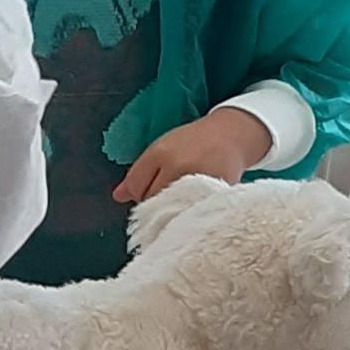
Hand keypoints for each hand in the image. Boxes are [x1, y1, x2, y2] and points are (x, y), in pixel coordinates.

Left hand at [114, 107, 274, 202]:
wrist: (231, 136)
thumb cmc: (193, 142)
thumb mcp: (162, 149)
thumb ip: (139, 173)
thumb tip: (118, 196)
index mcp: (161, 153)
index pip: (136, 188)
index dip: (139, 193)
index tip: (150, 190)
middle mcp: (177, 167)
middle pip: (151, 202)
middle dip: (154, 204)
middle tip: (168, 196)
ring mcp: (197, 182)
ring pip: (170, 211)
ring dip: (171, 211)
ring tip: (181, 200)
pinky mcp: (214, 194)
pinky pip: (192, 213)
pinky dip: (190, 213)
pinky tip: (194, 205)